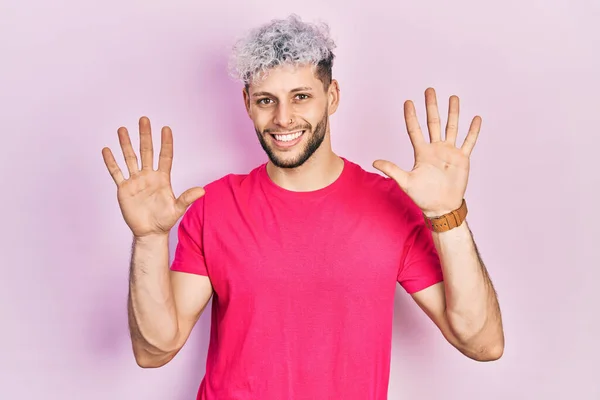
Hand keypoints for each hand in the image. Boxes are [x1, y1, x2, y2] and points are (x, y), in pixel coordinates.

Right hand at [102, 116, 204, 237]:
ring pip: (130, 158)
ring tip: (122, 129)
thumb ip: (187, 198)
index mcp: (162, 178)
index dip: (166, 143)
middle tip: (144, 119)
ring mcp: (135, 181)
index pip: (165, 156)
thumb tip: (203, 191)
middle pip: (146, 152)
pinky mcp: (124, 189)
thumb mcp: (177, 209)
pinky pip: (116, 173)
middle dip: (145, 136)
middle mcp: (148, 176)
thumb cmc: (165, 220)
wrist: (149, 232)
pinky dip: (111, 162)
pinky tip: (107, 150)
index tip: (166, 128)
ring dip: (126, 144)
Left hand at [373, 88, 480, 216]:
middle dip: (431, 106)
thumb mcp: (405, 182)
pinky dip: (472, 131)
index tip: (408, 102)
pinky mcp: (462, 159)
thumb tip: (374, 162)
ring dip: (453, 113)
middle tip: (429, 90)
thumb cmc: (423, 196)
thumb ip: (392, 170)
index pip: (414, 130)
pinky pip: (468, 142)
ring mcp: (449, 152)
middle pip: (433, 123)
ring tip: (453, 97)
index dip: (411, 116)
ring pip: (451, 127)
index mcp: (422, 152)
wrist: (441, 207)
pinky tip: (475, 118)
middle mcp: (435, 149)